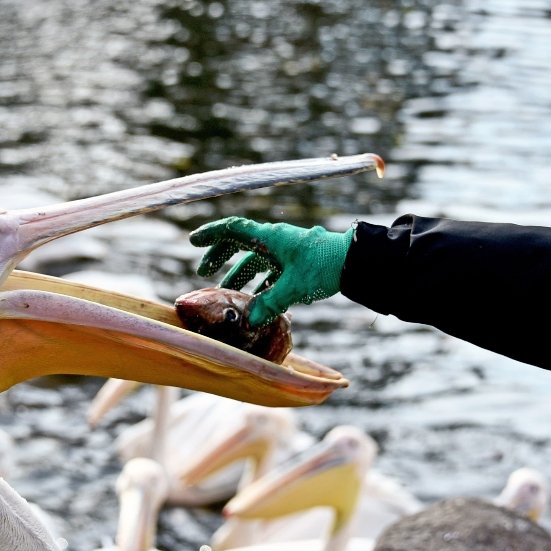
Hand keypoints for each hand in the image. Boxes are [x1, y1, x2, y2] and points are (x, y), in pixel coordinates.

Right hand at [189, 217, 354, 326]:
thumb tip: (249, 321)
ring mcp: (287, 251)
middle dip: (220, 256)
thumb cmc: (325, 267)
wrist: (357, 262)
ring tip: (227, 292)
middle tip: (204, 271)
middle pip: (241, 243)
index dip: (211, 234)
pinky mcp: (298, 263)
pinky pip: (272, 270)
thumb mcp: (294, 287)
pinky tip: (257, 301)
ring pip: (256, 260)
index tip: (193, 241)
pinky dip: (261, 283)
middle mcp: (276, 241)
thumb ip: (269, 304)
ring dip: (240, 274)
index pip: (233, 229)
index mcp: (271, 238)